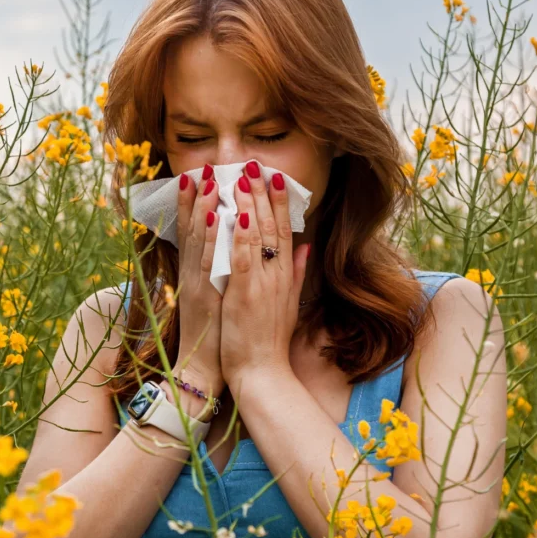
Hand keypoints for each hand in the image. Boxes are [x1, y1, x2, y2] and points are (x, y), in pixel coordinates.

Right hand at [172, 164, 225, 399]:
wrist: (206, 370)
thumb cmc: (221, 336)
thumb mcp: (225, 299)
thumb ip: (231, 273)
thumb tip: (242, 251)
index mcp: (202, 275)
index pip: (200, 233)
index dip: (200, 203)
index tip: (205, 177)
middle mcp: (195, 275)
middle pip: (194, 229)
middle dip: (197, 197)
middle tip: (201, 166)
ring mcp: (198, 284)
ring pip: (198, 240)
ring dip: (200, 207)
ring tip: (204, 179)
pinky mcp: (204, 297)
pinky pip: (208, 263)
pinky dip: (208, 238)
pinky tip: (210, 216)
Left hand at [220, 162, 309, 390]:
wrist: (263, 372)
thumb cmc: (271, 339)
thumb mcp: (289, 303)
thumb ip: (296, 273)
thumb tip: (305, 246)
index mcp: (285, 276)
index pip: (284, 231)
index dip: (279, 202)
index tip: (274, 177)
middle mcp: (276, 275)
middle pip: (270, 226)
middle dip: (261, 193)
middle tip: (254, 165)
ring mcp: (261, 284)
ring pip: (255, 237)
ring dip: (247, 205)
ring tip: (239, 177)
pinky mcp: (243, 295)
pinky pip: (240, 259)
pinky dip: (237, 236)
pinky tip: (231, 214)